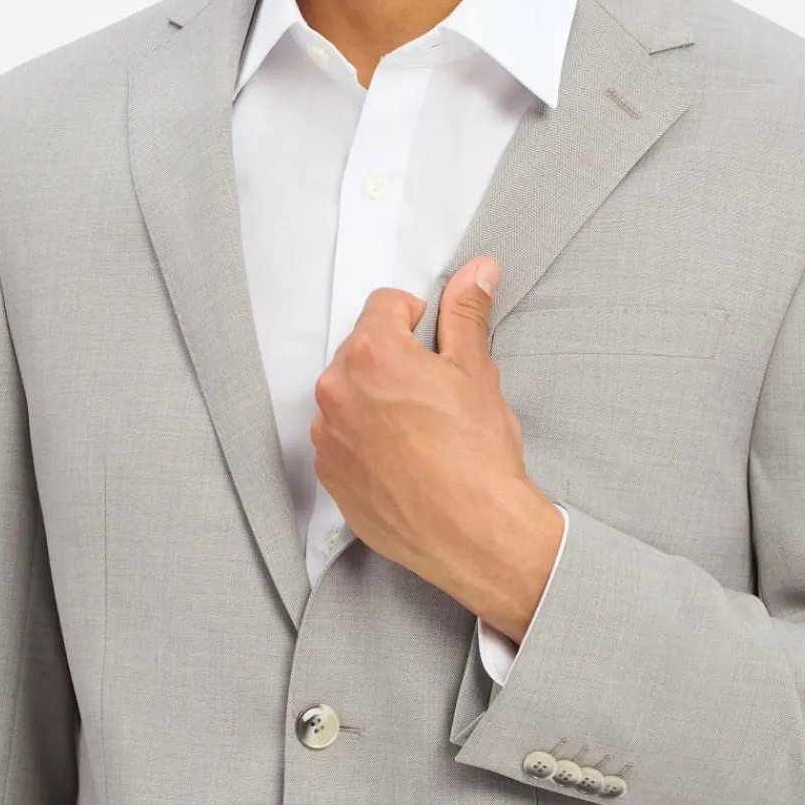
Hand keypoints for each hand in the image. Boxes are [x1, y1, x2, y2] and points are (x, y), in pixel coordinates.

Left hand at [310, 256, 532, 589]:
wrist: (474, 533)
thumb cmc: (477, 455)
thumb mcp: (477, 371)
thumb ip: (466, 313)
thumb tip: (477, 272)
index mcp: (373, 352)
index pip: (384, 303)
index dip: (417, 318)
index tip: (435, 343)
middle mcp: (337, 389)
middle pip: (362, 348)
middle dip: (395, 358)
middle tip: (434, 390)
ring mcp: (328, 435)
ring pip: (350, 393)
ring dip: (376, 398)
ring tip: (421, 428)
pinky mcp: (329, 474)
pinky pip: (342, 437)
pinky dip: (366, 438)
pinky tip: (405, 457)